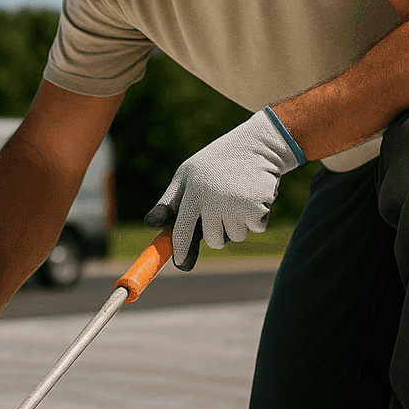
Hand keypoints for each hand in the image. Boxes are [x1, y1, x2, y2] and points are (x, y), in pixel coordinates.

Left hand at [142, 108, 304, 269]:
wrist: (258, 144)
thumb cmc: (215, 162)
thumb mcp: (187, 174)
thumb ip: (170, 200)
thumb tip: (150, 224)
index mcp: (193, 192)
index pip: (182, 231)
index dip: (181, 251)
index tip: (181, 264)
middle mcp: (214, 200)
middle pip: (214, 240)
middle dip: (218, 232)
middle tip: (223, 208)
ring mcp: (237, 205)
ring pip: (236, 236)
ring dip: (239, 223)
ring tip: (239, 197)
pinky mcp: (258, 208)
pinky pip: (255, 228)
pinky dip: (257, 217)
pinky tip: (254, 195)